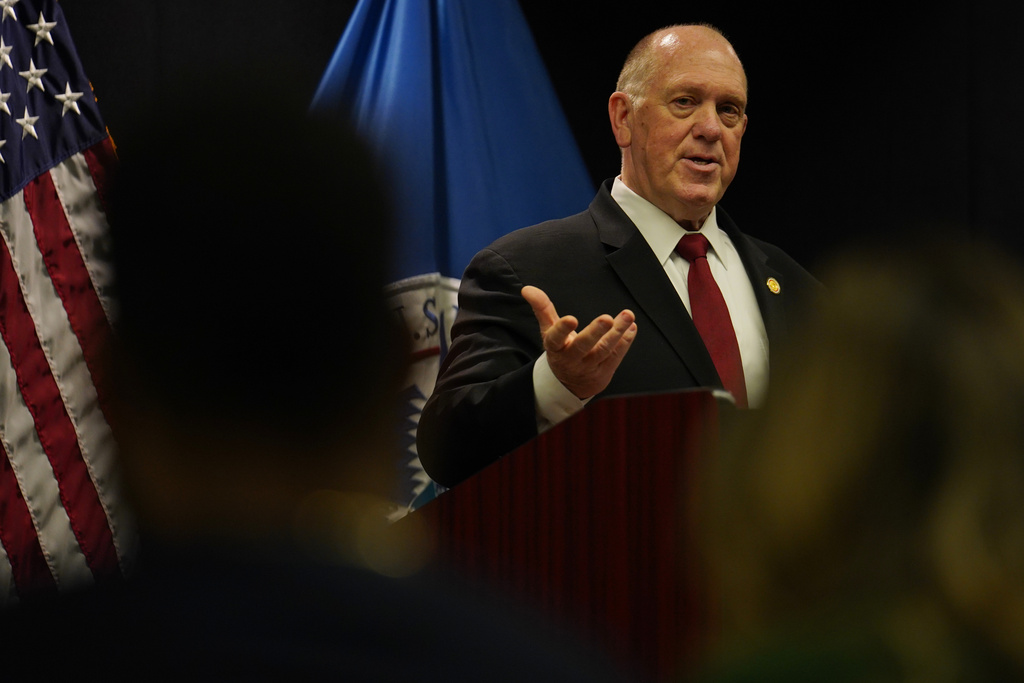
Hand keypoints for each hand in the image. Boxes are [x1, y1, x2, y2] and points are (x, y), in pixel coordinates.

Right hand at [521, 285, 636, 399]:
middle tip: (606, 318)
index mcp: (555, 347)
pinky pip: (616, 356)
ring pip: (604, 350)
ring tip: (627, 316)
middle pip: (583, 346)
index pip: (555, 338)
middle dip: (595, 332)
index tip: (571, 318)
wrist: (570, 384)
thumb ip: (542, 309)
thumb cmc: (561, 349)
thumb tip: (527, 289)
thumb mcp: (549, 331)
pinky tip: (631, 327)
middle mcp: (571, 359)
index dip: (562, 329)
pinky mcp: (604, 371)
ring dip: (617, 333)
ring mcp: (589, 367)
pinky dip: (625, 341)